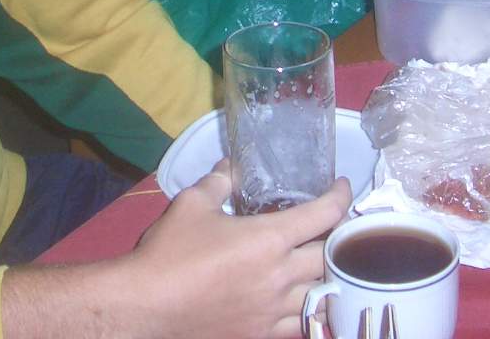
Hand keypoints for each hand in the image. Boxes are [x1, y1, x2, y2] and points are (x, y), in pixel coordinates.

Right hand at [129, 163, 352, 338]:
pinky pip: (301, 326)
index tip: (343, 187)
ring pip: (324, 296)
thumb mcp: (193, 202)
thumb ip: (220, 181)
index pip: (324, 215)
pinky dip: (311, 311)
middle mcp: (280, 276)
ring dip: (330, 276)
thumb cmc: (170, 251)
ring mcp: (272, 310)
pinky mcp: (260, 335)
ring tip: (327, 263)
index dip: (341, 197)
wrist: (146, 304)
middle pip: (333, 257)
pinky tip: (306, 299)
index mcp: (269, 239)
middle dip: (340, 238)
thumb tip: (232, 167)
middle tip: (336, 225)